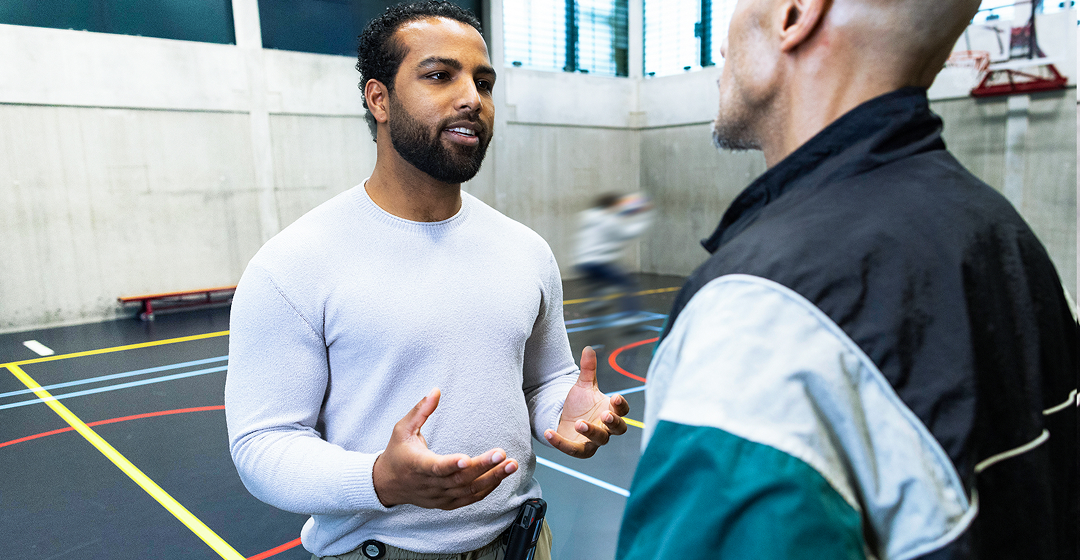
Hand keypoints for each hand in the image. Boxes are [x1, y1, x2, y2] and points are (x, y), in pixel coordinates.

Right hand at [372, 388, 517, 509]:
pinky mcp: (447, 503)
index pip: (435, 467)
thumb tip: (436, 391)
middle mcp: (429, 484)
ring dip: (492, 479)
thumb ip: (420, 410)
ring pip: (468, 491)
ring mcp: (439, 496)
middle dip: (483, 467)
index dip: (451, 464)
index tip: (466, 458)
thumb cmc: (397, 453)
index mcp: (417, 465)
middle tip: (503, 455)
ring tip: (511, 466)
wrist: (387, 484)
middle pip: (459, 479)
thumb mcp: (402, 428)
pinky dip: (487, 489)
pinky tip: (501, 477)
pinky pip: (470, 499)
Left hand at [545, 346, 629, 457]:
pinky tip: (549, 432)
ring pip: (599, 440)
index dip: (621, 406)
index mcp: (611, 411)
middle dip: (613, 422)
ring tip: (580, 423)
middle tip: (605, 414)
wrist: (565, 419)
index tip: (616, 397)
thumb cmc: (580, 404)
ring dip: (591, 432)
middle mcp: (606, 428)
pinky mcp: (579, 449)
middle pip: (618, 429)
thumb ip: (588, 369)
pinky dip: (561, 443)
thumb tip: (588, 348)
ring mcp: (594, 441)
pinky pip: (573, 449)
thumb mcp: (583, 385)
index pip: (623, 411)